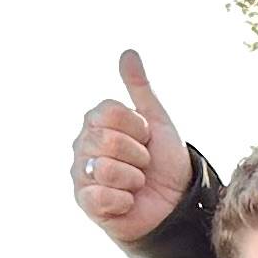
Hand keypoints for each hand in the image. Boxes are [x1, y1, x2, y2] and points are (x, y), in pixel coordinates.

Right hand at [72, 50, 192, 245]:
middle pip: (107, 140)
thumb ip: (141, 89)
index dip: (138, 127)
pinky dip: (124, 200)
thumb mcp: (158, 121)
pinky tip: (128, 201)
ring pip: (104, 168)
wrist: (176, 203)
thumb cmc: (165, 163)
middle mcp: (82, 145)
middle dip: (137, 154)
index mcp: (97, 122)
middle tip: (144, 164)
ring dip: (133, 179)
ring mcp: (80, 174)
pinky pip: (100, 195)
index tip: (147, 138)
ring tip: (137, 184)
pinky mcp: (85, 203)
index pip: (111, 112)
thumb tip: (128, 53)